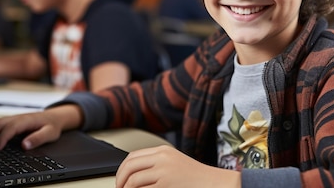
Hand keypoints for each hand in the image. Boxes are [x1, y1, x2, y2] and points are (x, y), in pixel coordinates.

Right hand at [0, 104, 81, 150]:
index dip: (2, 137)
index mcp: (26, 120)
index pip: (11, 128)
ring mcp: (10, 119)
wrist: (53, 117)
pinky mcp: (7, 122)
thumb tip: (25, 145)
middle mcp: (16, 118)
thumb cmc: (51, 125)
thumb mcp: (50, 133)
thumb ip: (38, 139)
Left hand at [115, 145, 239, 187]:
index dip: (122, 169)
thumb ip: (157, 166)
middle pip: (129, 165)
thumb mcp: (174, 165)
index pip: (133, 156)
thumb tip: (134, 176)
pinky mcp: (166, 183)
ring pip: (133, 179)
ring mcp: (164, 170)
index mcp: (163, 150)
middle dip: (120, 179)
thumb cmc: (196, 178)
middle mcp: (162, 157)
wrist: (214, 183)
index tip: (120, 180)